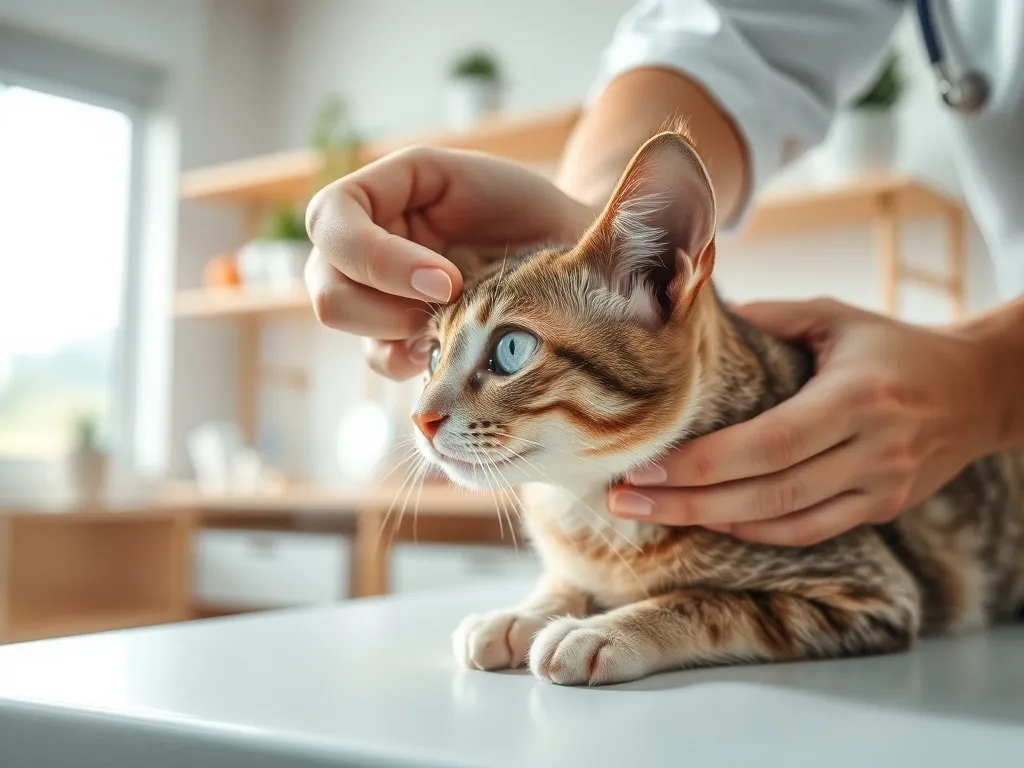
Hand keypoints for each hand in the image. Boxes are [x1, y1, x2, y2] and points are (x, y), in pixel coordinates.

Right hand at [304, 146, 594, 378]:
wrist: (560, 246)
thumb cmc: (521, 206)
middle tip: (452, 305)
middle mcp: (360, 242)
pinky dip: (411, 358)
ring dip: (399, 331)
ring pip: (347, 326)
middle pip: (326, 287)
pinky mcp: (395, 334)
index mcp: (375, 194)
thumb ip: (431, 215)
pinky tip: (449, 345)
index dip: (375, 258)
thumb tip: (424, 287)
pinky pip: (380, 358)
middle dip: (385, 307)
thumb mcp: (476, 181)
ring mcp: (373, 292)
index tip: (446, 282)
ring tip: (455, 320)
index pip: (330, 220)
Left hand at [608, 298, 994, 545]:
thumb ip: (772, 316)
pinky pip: (810, 532)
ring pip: (785, 521)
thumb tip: (700, 312)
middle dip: (687, 501)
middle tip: (623, 500)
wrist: (980, 389)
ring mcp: (880, 486)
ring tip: (650, 514)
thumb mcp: (838, 316)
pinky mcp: (883, 508)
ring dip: (712, 522)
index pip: (767, 443)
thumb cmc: (896, 346)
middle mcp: (871, 449)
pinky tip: (710, 520)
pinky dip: (756, 531)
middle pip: (766, 491)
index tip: (644, 465)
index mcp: (855, 397)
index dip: (702, 463)